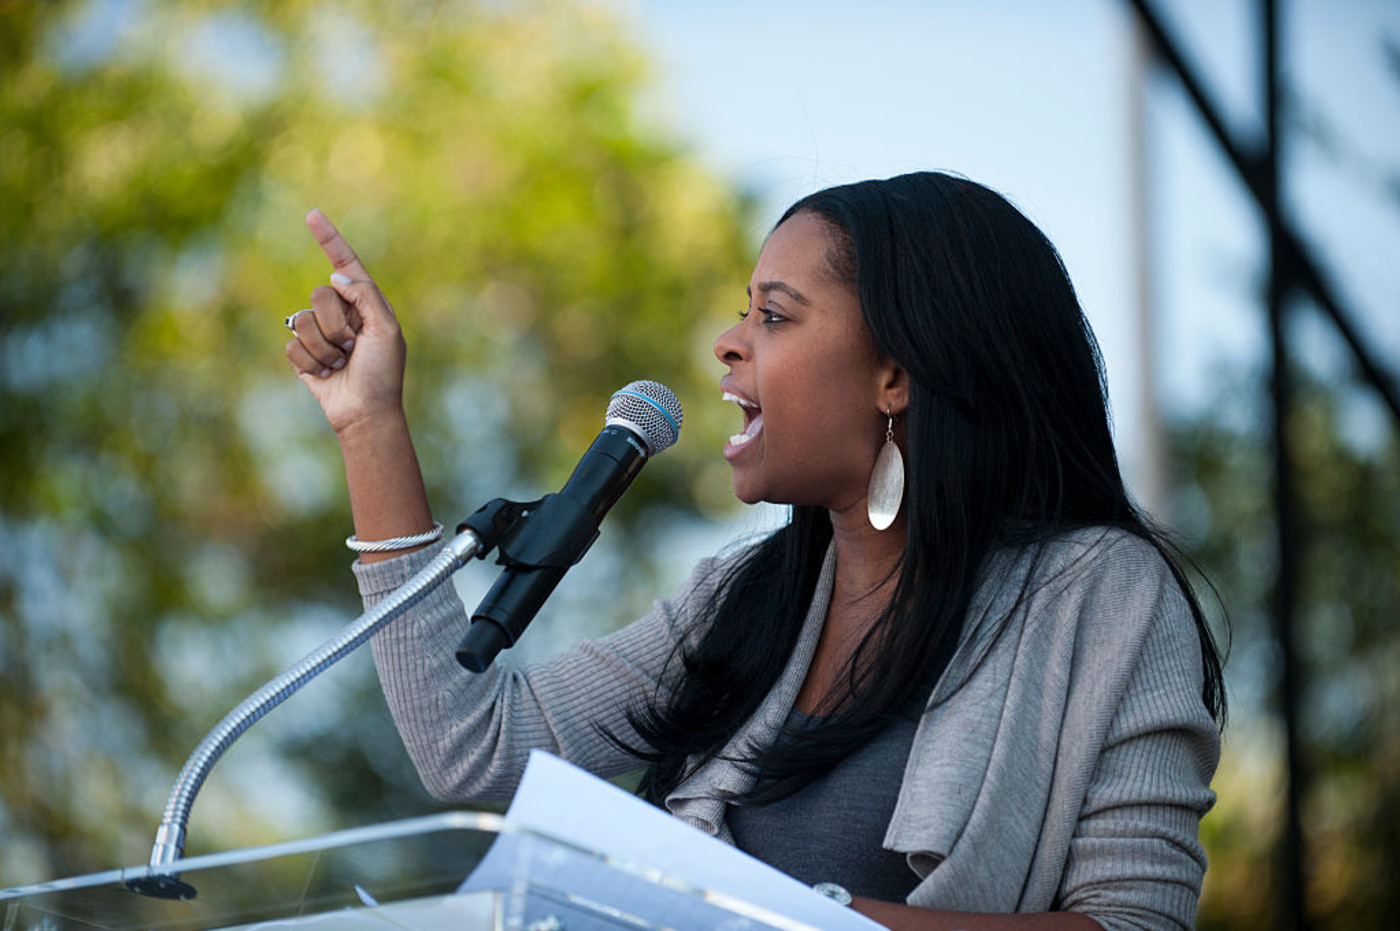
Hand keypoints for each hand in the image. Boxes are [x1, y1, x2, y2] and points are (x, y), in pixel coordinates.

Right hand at [285, 209, 406, 436]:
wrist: (365, 412)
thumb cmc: (382, 373)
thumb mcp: (386, 330)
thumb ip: (366, 296)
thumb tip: (336, 276)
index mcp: (365, 303)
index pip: (345, 264)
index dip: (329, 239)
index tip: (312, 214)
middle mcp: (340, 313)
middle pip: (320, 295)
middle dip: (337, 324)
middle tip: (353, 347)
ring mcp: (319, 332)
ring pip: (303, 320)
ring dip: (325, 347)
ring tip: (342, 363)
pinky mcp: (303, 353)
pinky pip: (293, 343)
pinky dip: (311, 361)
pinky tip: (326, 374)